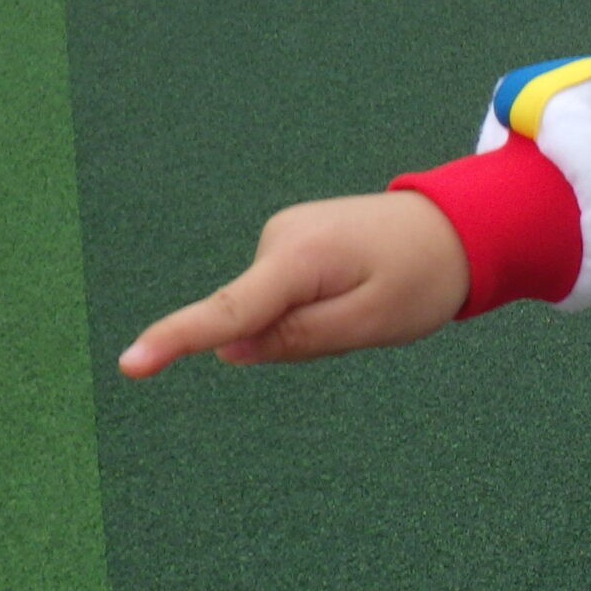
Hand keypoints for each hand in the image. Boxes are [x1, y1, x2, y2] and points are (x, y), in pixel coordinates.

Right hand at [119, 191, 469, 376]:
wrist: (460, 224)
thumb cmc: (424, 278)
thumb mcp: (370, 323)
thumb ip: (299, 340)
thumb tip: (228, 350)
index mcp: (300, 259)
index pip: (229, 312)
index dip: (176, 340)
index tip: (130, 365)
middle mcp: (280, 237)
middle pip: (260, 319)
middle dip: (302, 337)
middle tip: (368, 314)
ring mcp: (283, 233)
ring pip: (274, 309)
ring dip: (315, 319)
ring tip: (370, 292)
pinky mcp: (291, 238)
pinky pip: (288, 293)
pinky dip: (317, 303)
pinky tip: (360, 282)